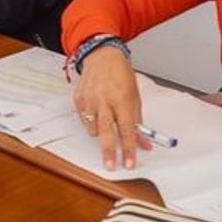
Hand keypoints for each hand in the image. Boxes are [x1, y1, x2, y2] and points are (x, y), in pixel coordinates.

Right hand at [71, 48, 143, 169]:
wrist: (102, 56)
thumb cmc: (121, 75)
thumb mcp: (135, 97)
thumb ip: (137, 121)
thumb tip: (143, 143)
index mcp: (122, 99)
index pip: (127, 129)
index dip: (129, 148)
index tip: (130, 163)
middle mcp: (104, 101)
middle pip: (106, 132)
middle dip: (109, 152)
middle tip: (111, 166)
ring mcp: (89, 101)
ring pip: (93, 129)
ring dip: (101, 132)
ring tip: (106, 120)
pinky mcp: (78, 100)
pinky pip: (85, 120)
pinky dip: (91, 121)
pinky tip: (97, 111)